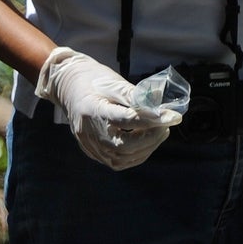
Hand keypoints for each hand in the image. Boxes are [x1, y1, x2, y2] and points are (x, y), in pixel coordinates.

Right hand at [35, 47, 179, 170]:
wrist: (70, 88)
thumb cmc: (94, 81)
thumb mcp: (115, 83)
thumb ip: (138, 97)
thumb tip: (162, 107)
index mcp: (94, 110)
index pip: (127, 120)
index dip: (152, 120)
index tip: (172, 117)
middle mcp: (90, 132)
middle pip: (124, 146)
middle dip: (150, 138)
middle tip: (166, 126)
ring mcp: (89, 144)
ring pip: (121, 158)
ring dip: (146, 148)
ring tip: (158, 133)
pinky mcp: (92, 151)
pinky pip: (116, 162)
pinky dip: (135, 156)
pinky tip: (146, 144)